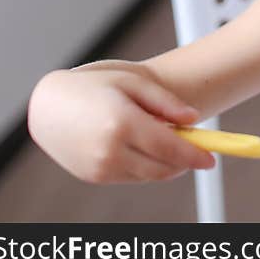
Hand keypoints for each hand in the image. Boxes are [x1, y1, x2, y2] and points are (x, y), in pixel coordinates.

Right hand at [27, 65, 215, 183]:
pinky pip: (131, 177)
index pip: (171, 148)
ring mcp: (99, 167)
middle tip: (196, 148)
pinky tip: (139, 145)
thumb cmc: (93, 87)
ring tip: (162, 138)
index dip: (195, 155)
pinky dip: (144, 166)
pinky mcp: (93, 176)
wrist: (48, 105)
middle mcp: (110, 149)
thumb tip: (193, 118)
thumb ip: (166, 101)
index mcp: (122, 122)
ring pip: (149, 175)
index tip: (212, 159)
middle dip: (184, 161)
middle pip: (163, 167)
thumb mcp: (132, 81)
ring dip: (165, 163)